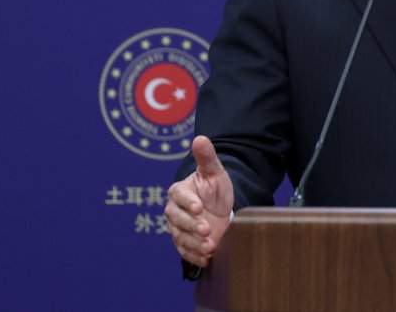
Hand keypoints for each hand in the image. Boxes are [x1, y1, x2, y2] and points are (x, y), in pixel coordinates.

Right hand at [164, 136, 234, 267]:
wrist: (220, 210)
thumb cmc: (215, 189)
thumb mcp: (214, 172)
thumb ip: (207, 157)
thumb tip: (200, 138)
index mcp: (180, 191)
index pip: (179, 196)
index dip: (188, 202)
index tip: (199, 206)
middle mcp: (175, 211)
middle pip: (176, 219)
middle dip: (191, 225)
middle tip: (207, 229)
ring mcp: (178, 228)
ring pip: (180, 237)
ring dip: (193, 243)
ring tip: (210, 246)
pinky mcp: (184, 243)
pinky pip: (184, 251)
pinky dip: (194, 256)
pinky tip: (206, 258)